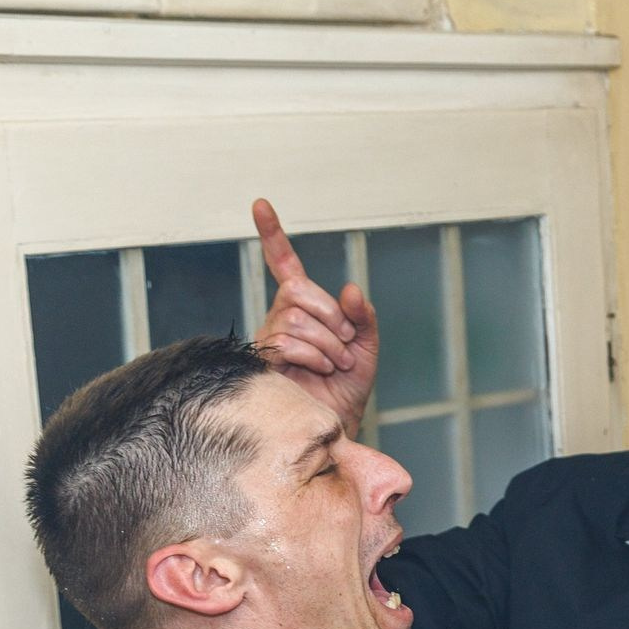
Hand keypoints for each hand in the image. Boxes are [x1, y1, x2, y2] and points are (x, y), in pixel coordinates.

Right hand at [251, 198, 378, 434]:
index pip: (284, 265)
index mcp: (304, 307)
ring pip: (295, 320)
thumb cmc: (348, 387)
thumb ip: (362, 317)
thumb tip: (350, 289)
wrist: (339, 423)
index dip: (272, 235)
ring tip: (336, 365)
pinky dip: (315, 357)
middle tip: (346, 344)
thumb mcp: (366, 347)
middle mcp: (281, 316)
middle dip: (331, 316)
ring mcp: (269, 338)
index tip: (261, 205)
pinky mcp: (263, 361)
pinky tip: (321, 371)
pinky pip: (287, 343)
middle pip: (297, 292)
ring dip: (327, 344)